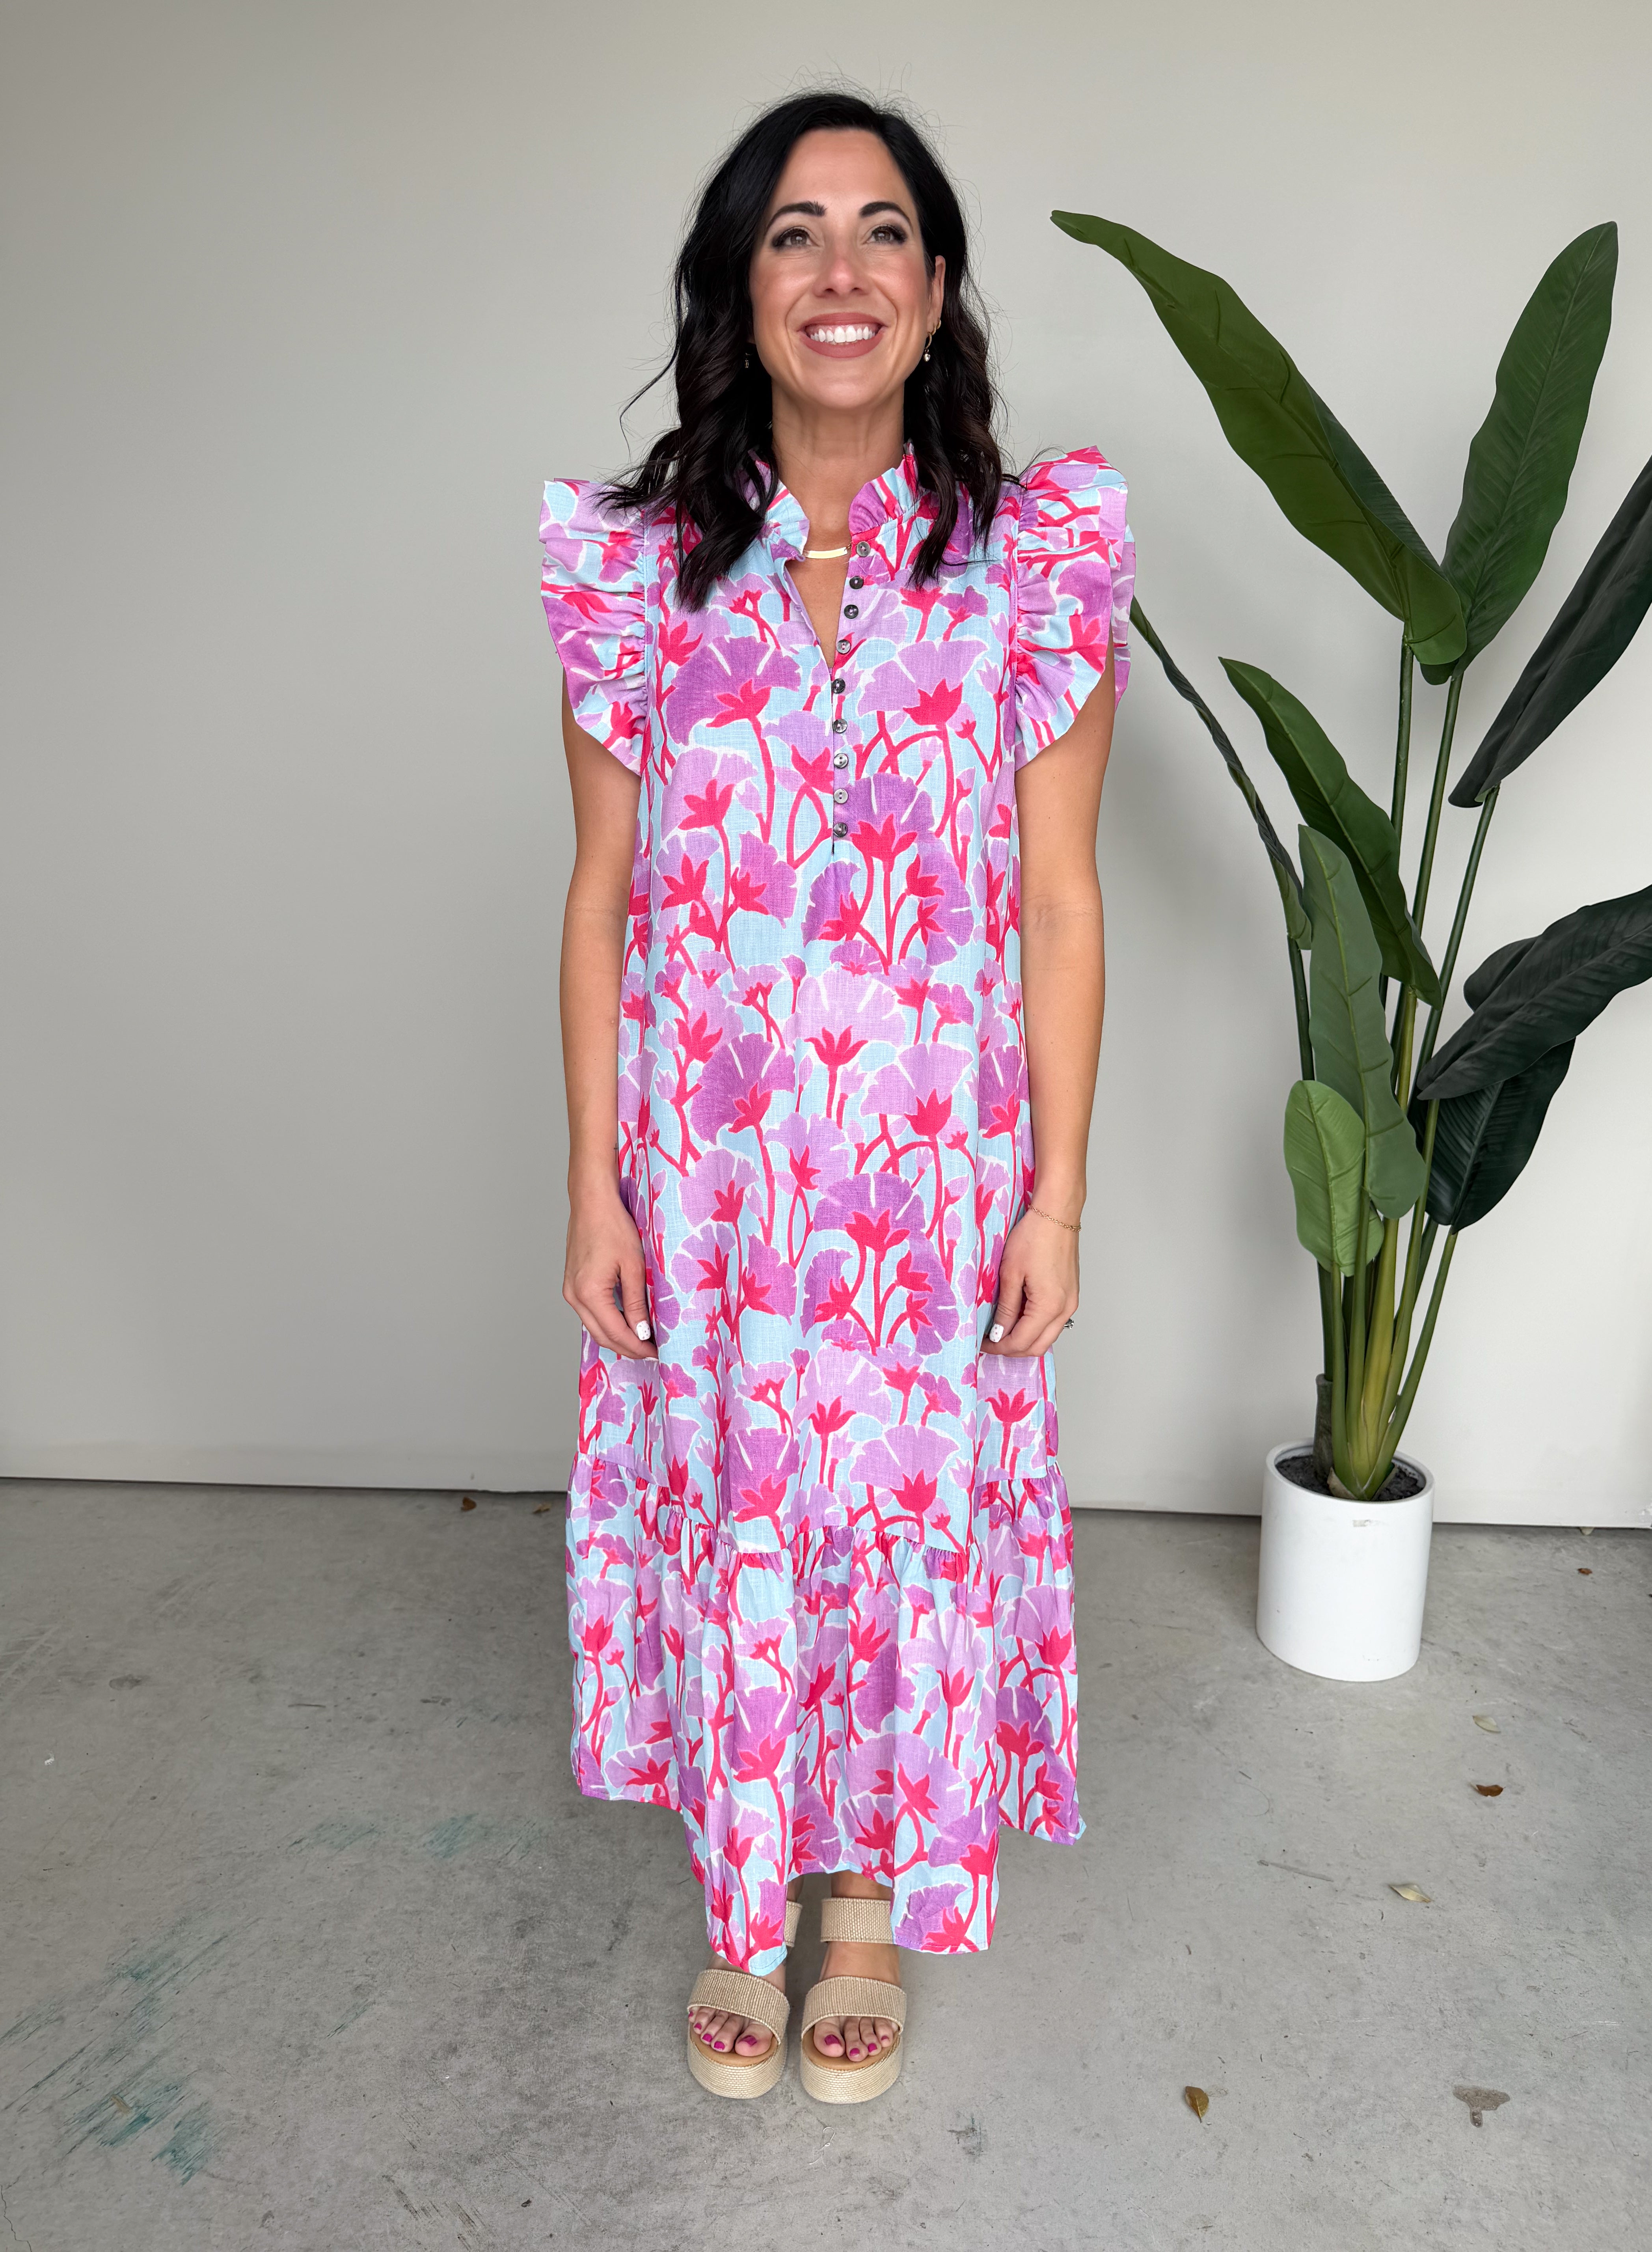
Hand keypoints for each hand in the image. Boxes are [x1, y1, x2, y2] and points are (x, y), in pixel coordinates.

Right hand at [563, 1183, 657, 1359]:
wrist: (592, 1202)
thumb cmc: (613, 1226)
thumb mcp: (633, 1266)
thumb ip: (637, 1302)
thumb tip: (641, 1332)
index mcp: (589, 1292)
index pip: (616, 1333)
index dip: (637, 1347)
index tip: (657, 1352)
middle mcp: (574, 1296)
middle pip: (602, 1336)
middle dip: (628, 1348)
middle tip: (652, 1352)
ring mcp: (570, 1291)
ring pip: (594, 1327)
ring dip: (617, 1337)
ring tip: (642, 1340)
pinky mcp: (572, 1285)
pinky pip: (590, 1314)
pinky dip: (608, 1323)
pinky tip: (626, 1323)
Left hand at [982, 1209, 1078, 1358]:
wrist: (1057, 1214)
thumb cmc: (1034, 1237)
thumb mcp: (1011, 1274)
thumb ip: (1006, 1308)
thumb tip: (999, 1333)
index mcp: (1049, 1306)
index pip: (1021, 1341)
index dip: (999, 1347)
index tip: (982, 1343)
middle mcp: (1065, 1309)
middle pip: (1038, 1347)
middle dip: (1012, 1349)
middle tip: (990, 1342)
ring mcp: (1070, 1303)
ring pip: (1047, 1337)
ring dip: (1025, 1339)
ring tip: (1001, 1330)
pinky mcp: (1070, 1295)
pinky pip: (1053, 1323)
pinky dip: (1035, 1326)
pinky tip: (1018, 1317)